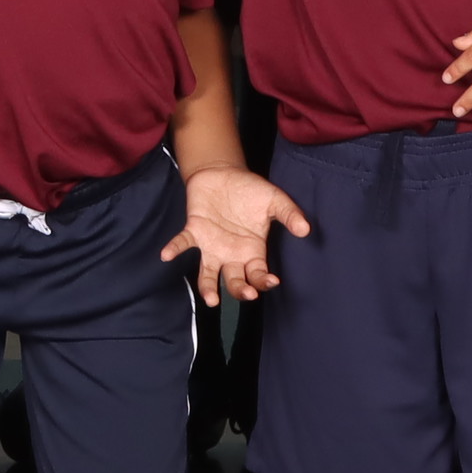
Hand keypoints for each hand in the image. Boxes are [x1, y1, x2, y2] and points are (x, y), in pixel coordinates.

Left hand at [162, 164, 310, 303]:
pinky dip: (175, 248)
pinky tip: (166, 255)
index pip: (258, 275)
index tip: (271, 281)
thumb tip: (305, 230)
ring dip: (208, 287)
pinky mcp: (194, 231)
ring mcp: (211, 246)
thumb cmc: (250, 191)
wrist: (224, 173)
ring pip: (207, 274)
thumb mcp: (275, 200)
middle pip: (234, 282)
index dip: (264, 281)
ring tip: (211, 299)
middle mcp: (231, 255)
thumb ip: (289, 214)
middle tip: (247, 292)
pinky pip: (183, 243)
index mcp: (252, 251)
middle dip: (240, 290)